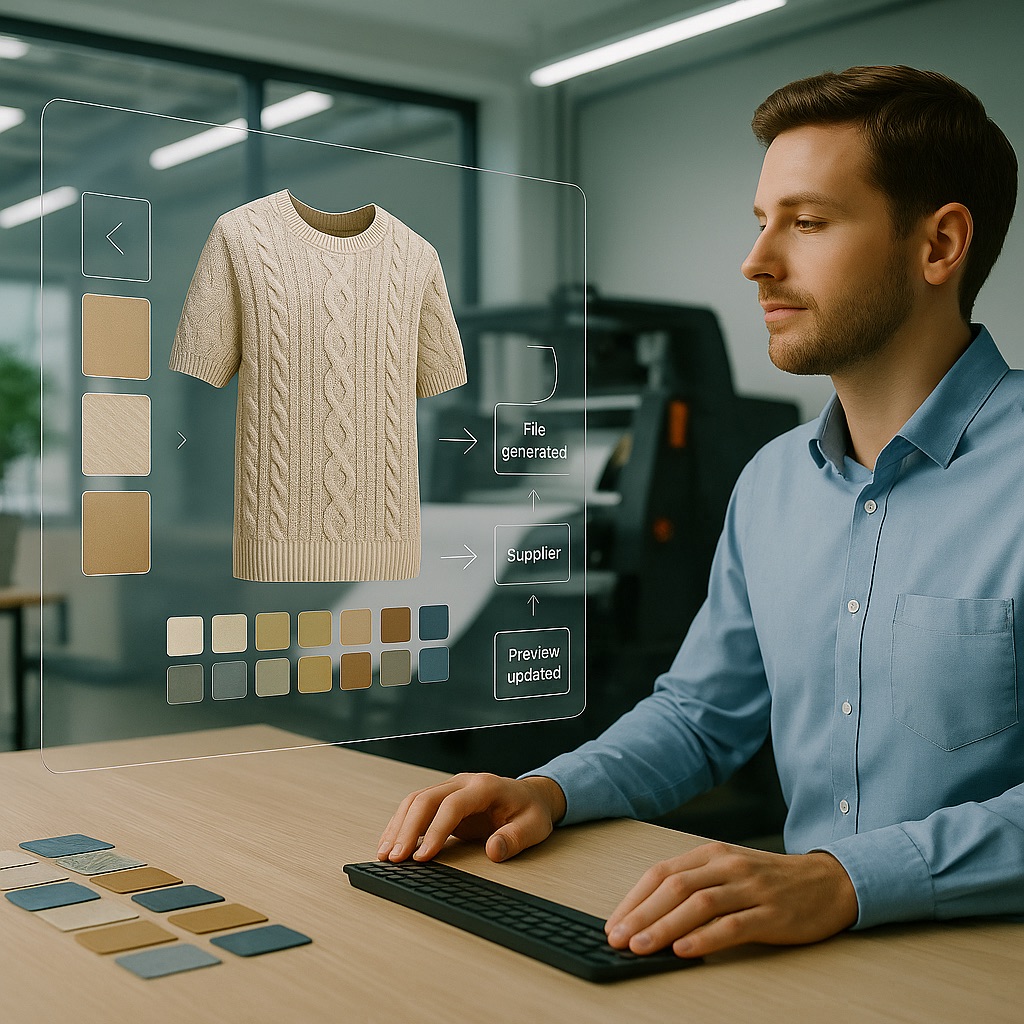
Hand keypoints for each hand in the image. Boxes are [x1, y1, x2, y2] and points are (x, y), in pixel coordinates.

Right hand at [377, 773, 566, 863]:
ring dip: (398, 826)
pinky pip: (416, 807)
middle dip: (407, 829)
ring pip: (415, 801)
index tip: (423, 857)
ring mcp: (451, 788)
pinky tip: (392, 843)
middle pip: (426, 799)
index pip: (452, 805)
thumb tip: (494, 851)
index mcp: (484, 786)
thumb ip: (515, 838)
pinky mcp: (443, 799)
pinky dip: (402, 824)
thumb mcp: (534, 826)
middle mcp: (463, 782)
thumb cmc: (531, 811)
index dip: (436, 831)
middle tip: (394, 859)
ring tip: (385, 854)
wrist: (530, 796)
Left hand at [604, 841, 857, 957]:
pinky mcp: (772, 914)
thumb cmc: (770, 881)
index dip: (634, 899)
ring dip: (665, 927)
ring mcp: (751, 888)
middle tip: (617, 938)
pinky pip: (733, 925)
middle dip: (641, 914)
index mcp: (711, 854)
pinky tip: (684, 950)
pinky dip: (705, 938)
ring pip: (699, 904)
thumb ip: (695, 886)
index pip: (662, 873)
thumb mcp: (728, 872)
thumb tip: (649, 915)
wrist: (828, 882)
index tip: (614, 923)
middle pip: (675, 887)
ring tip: (642, 946)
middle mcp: (728, 865)